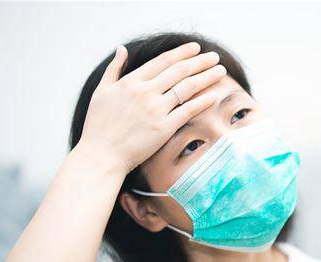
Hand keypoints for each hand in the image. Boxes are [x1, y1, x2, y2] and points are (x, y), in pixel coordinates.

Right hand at [77, 42, 225, 173]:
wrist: (101, 155)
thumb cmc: (99, 126)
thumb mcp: (101, 91)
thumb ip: (114, 69)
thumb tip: (122, 49)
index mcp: (131, 82)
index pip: (162, 61)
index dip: (182, 52)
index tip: (195, 48)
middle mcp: (145, 92)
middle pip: (179, 70)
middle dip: (200, 61)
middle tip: (214, 56)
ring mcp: (155, 109)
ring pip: (187, 87)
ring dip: (206, 76)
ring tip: (221, 70)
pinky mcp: (163, 128)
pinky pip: (188, 110)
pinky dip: (203, 101)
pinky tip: (215, 95)